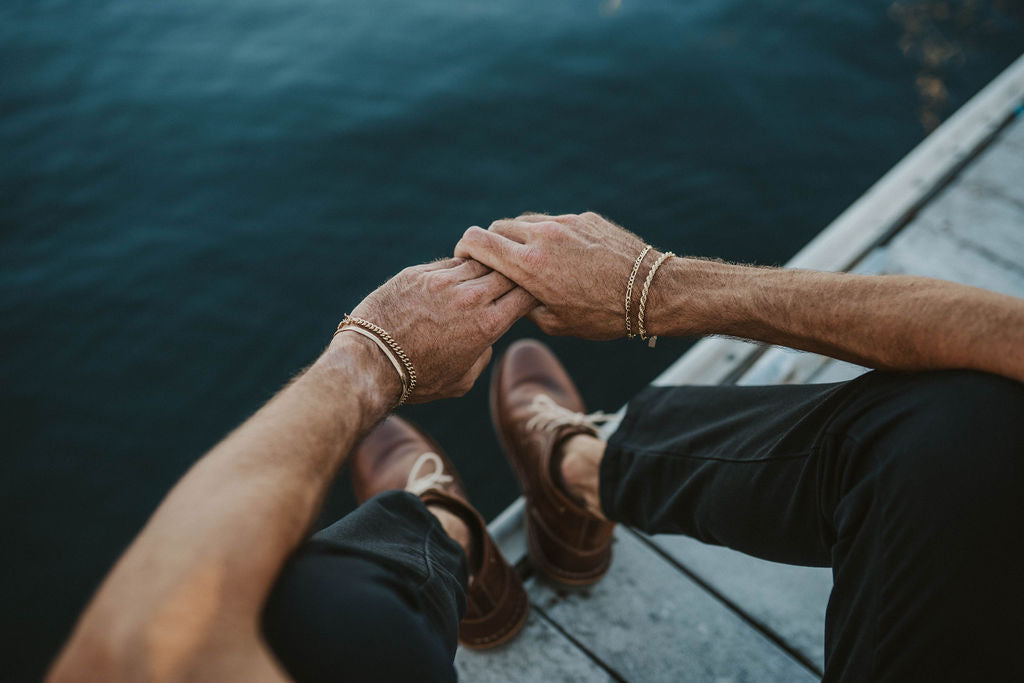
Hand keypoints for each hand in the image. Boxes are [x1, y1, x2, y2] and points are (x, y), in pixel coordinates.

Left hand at [345, 258, 535, 402]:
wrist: (370, 363)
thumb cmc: (418, 379)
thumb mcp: (462, 381)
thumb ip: (484, 354)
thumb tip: (487, 336)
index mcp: (487, 325)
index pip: (525, 295)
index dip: (532, 292)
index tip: (530, 295)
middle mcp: (470, 297)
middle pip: (507, 272)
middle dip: (513, 275)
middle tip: (512, 279)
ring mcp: (443, 280)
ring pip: (478, 262)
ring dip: (486, 268)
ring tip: (484, 275)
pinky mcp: (418, 273)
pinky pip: (449, 263)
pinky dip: (458, 268)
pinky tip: (454, 278)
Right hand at [454, 212, 655, 339]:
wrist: (651, 291)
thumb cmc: (603, 315)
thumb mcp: (556, 323)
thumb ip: (524, 304)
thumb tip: (509, 294)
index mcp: (528, 265)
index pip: (477, 240)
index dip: (464, 248)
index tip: (464, 258)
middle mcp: (542, 237)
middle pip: (497, 227)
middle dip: (490, 243)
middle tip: (495, 262)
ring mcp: (565, 223)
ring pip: (525, 221)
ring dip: (518, 237)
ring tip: (528, 260)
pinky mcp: (584, 218)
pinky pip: (554, 222)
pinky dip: (547, 236)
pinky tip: (562, 256)